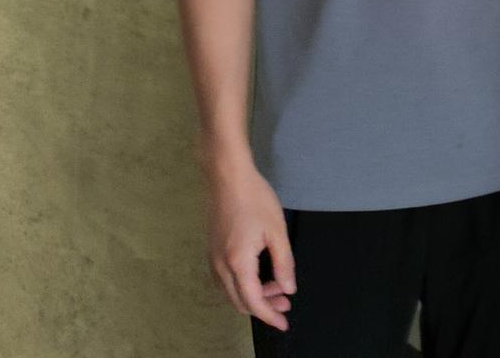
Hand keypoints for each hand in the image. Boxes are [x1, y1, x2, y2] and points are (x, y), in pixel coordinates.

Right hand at [205, 157, 295, 330]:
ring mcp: (212, 258)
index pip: (254, 302)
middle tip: (285, 302)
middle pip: (240, 302)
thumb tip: (288, 289)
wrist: (227, 176)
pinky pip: (225, 280)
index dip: (270, 316)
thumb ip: (284, 263)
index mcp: (238, 263)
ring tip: (276, 287)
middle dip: (264, 306)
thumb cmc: (254, 198)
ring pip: (231, 292)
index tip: (284, 323)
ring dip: (253, 295)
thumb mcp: (277, 231)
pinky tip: (257, 276)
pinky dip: (242, 285)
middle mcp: (220, 266)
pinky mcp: (211, 250)